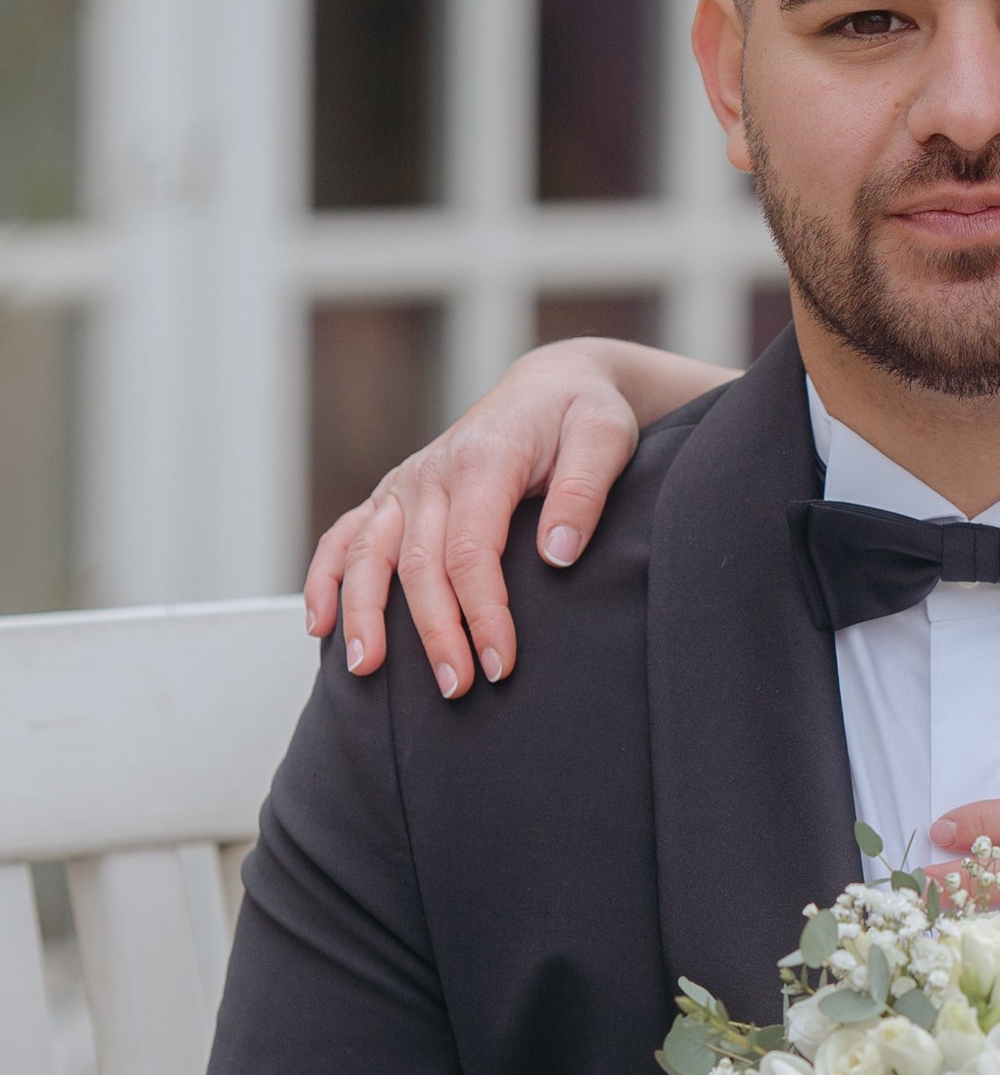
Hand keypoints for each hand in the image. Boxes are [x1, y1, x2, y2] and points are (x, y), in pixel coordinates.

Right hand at [302, 340, 683, 697]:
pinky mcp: (394, 497)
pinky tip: (318, 626)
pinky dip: (324, 580)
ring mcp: (405, 485)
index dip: (482, 613)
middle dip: (434, 632)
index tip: (501, 664)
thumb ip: (583, 492)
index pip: (471, 551)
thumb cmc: (583, 415)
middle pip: (418, 565)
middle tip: (456, 688)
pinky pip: (345, 538)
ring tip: (367, 671)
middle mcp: (431, 473)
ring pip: (368, 555)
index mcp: (482, 460)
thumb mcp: (605, 438)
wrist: (550, 386)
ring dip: (364, 615)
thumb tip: (556, 554)